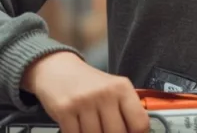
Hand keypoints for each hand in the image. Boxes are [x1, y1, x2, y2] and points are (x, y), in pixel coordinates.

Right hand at [22, 51, 149, 132]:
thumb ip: (126, 110)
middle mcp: (105, 93)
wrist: (57, 69)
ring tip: (90, 125)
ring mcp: (84, 102)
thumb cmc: (87, 83)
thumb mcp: (113, 89)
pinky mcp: (65, 110)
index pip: (139, 123)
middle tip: (105, 128)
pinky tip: (77, 126)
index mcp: (122, 88)